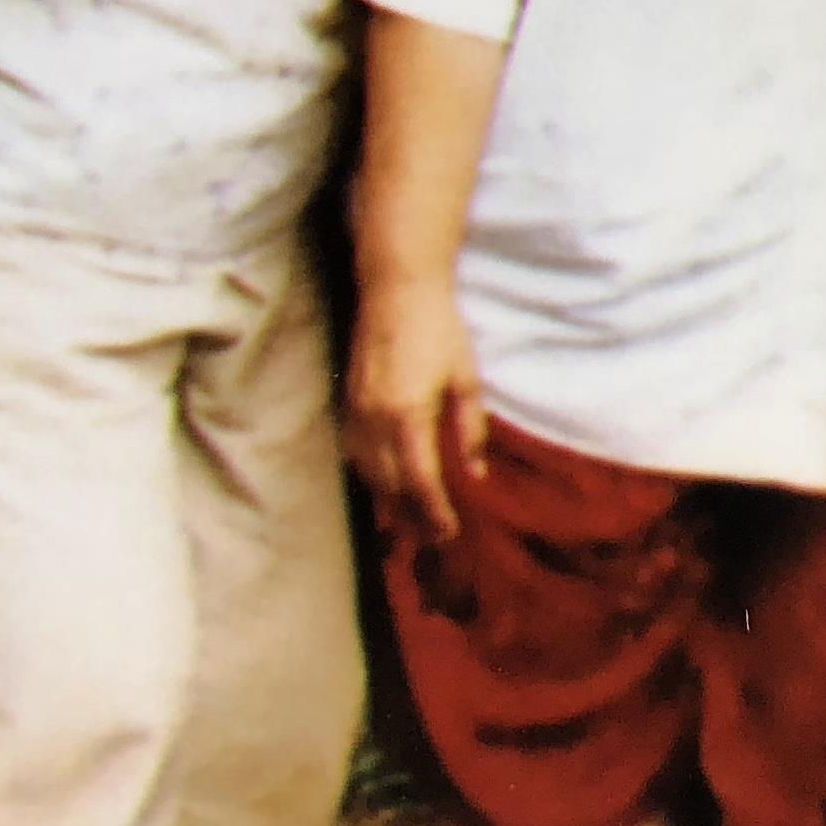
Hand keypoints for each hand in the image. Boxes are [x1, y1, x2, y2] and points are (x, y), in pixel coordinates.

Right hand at [345, 275, 489, 540]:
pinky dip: (370, 475)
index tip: (449, 533)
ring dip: (389, 501)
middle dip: (412, 517)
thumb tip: (475, 474)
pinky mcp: (349, 401)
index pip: (420, 482)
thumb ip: (470, 429)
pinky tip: (385, 482)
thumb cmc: (439, 329)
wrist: (397, 289)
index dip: (434, 513)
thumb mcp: (466, 378)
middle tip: (433, 537)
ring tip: (411, 519)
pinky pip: (355, 453)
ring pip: (368, 473)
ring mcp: (357, 411)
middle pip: (390, 486)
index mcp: (409, 416)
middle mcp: (376, 420)